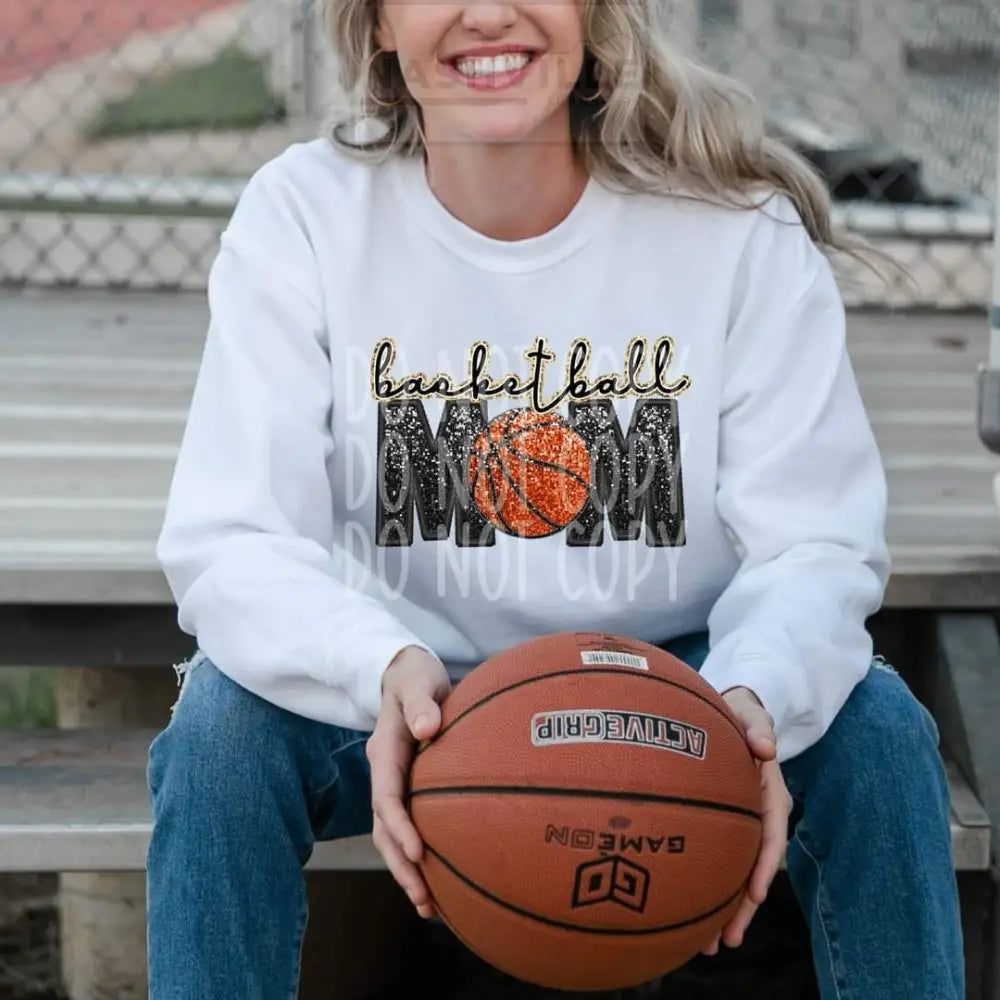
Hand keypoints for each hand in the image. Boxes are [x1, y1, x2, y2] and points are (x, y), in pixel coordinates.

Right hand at [367, 645, 450, 918]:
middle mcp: (385, 773)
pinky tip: (442, 882)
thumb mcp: (418, 680)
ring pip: (393, 836)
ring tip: (430, 908)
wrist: (404, 673)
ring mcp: (393, 783)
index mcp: (385, 750)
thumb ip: (421, 701)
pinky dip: (418, 856)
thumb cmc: (415, 675)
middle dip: (400, 866)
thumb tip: (427, 728)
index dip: (399, 826)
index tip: (417, 852)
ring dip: (407, 871)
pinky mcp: (406, 788)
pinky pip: (408, 827)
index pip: (387, 796)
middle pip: (385, 828)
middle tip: (424, 899)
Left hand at [700, 686, 792, 955]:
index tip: (757, 893)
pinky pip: (714, 861)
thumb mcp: (750, 713)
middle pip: (752, 869)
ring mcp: (739, 826)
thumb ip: (757, 727)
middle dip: (741, 908)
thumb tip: (767, 748)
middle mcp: (757, 818)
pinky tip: (684, 913)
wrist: (728, 710)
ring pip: (733, 874)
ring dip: (723, 911)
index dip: (765, 865)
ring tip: (707, 946)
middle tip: (725, 941)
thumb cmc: (739, 712)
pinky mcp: (719, 828)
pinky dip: (704, 887)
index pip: (772, 835)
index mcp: (770, 795)